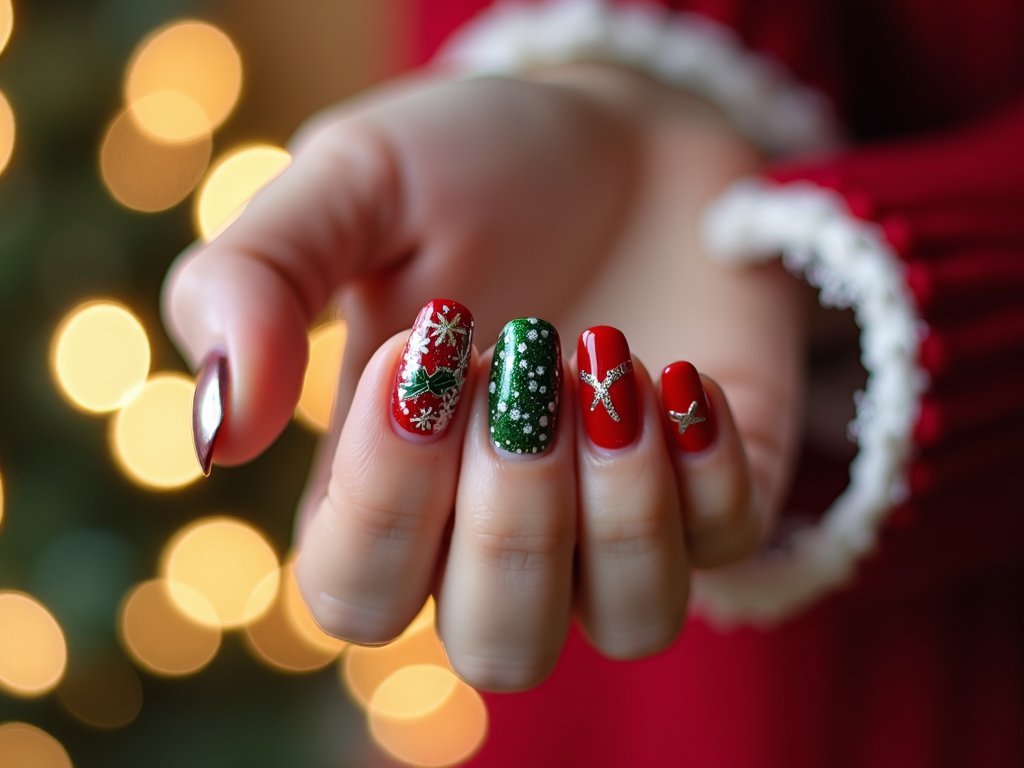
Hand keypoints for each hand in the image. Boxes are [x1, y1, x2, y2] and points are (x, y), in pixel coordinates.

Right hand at [163, 65, 806, 687]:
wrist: (616, 132)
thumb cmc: (471, 160)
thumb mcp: (349, 184)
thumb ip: (253, 284)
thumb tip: (218, 436)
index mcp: (390, 487)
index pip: (358, 593)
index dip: (385, 497)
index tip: (421, 346)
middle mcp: (502, 532)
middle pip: (500, 648)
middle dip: (514, 515)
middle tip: (525, 354)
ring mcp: (619, 520)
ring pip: (631, 625)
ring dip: (620, 506)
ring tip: (605, 364)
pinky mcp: (716, 484)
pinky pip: (728, 543)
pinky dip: (705, 467)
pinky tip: (678, 369)